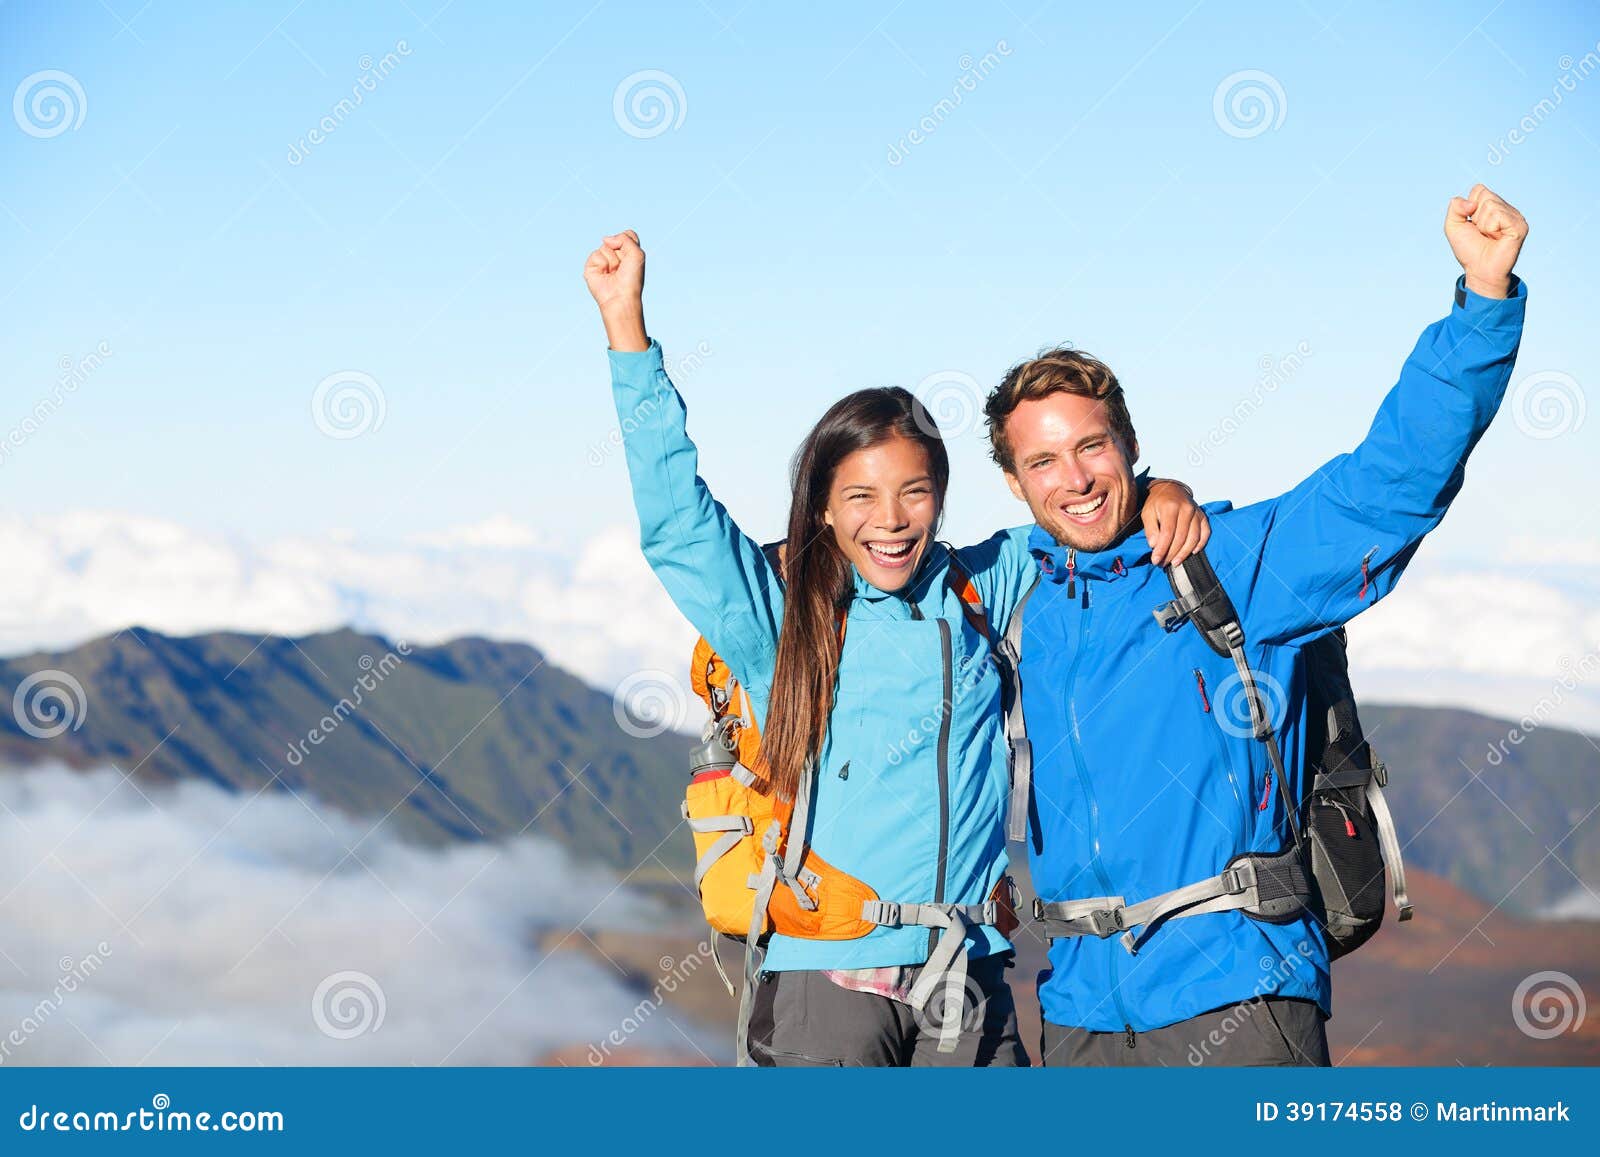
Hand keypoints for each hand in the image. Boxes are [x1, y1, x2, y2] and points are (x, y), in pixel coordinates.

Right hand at [583, 230, 648, 349]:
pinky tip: (604, 275)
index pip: (627, 235)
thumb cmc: (631, 279)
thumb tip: (605, 239)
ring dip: (612, 260)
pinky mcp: (591, 266)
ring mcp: (603, 261)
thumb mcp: (637, 254)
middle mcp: (615, 256)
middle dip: (621, 252)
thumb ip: (625, 238)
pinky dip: (602, 264)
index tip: (632, 258)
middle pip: (615, 239)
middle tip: (622, 268)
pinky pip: (596, 254)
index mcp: (628, 253)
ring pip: (605, 246)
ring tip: (614, 273)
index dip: (628, 242)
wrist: (620, 296)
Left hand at [1144, 479, 1209, 566]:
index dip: (1162, 549)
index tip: (1155, 560)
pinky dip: (1200, 544)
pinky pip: (1205, 533)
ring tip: (1175, 563)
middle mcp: (1186, 509)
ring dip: (1184, 553)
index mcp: (1171, 507)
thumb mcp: (1147, 512)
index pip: (1167, 533)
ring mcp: (1197, 513)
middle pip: (1181, 538)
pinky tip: (1192, 553)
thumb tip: (1154, 545)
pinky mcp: (1203, 517)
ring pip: (1193, 538)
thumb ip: (1150, 528)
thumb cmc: (1157, 503)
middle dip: (1171, 554)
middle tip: (1162, 564)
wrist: (1171, 489)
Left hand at [1445, 185, 1526, 298]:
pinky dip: (1491, 228)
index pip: (1479, 189)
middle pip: (1484, 196)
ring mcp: (1515, 216)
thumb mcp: (1453, 226)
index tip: (1473, 224)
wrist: (1479, 270)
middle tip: (1482, 232)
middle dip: (1476, 216)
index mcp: (1493, 206)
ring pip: (1491, 205)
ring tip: (1489, 236)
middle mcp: (1506, 208)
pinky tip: (1497, 238)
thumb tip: (1471, 203)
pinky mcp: (1519, 225)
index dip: (1469, 207)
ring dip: (1483, 224)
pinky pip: (1498, 215)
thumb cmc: (1469, 249)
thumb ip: (1455, 207)